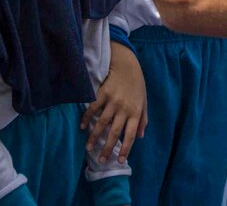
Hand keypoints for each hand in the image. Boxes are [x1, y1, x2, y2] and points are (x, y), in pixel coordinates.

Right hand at [81, 41, 147, 163]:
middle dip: (107, 148)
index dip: (126, 149)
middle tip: (101, 160)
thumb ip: (143, 119)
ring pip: (102, 123)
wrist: (127, 65)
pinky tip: (82, 127)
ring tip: (88, 147)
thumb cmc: (137, 85)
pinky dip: (87, 118)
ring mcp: (112, 101)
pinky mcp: (102, 94)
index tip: (120, 161)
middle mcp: (124, 109)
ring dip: (94, 137)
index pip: (131, 134)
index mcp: (135, 112)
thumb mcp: (144, 102)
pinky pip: (93, 109)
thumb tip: (141, 136)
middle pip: (114, 132)